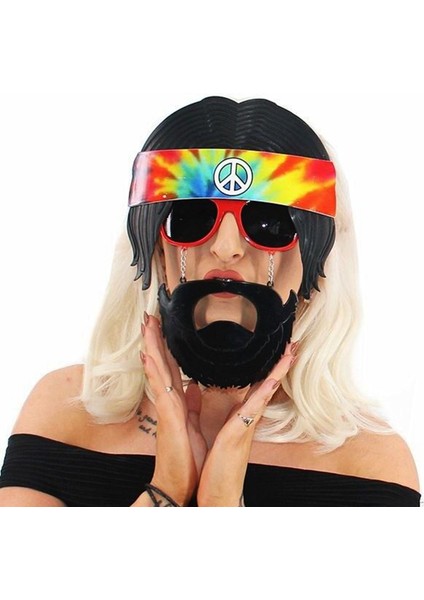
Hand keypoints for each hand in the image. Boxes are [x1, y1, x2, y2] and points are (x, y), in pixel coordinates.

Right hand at [142, 313, 206, 505]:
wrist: (177, 482)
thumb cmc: (186, 457)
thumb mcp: (192, 425)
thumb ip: (192, 404)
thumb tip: (193, 387)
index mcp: (177, 402)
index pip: (171, 368)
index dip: (167, 348)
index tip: (162, 329)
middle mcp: (168, 401)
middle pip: (161, 364)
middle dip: (155, 340)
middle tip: (150, 317)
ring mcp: (165, 408)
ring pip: (157, 370)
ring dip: (151, 347)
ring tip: (147, 325)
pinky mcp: (168, 417)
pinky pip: (160, 389)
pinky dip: (153, 371)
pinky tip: (147, 355)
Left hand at [197, 345, 295, 505]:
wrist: (217, 496)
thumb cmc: (214, 468)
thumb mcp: (207, 431)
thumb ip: (202, 407)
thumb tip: (196, 387)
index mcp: (238, 417)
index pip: (254, 386)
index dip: (264, 367)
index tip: (274, 350)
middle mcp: (247, 419)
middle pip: (266, 385)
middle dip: (279, 365)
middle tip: (291, 344)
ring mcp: (246, 426)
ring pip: (265, 392)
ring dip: (278, 371)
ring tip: (289, 352)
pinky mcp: (239, 434)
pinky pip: (254, 409)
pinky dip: (264, 393)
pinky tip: (272, 380)